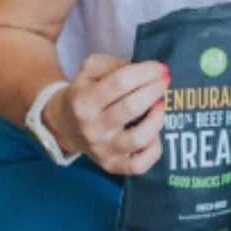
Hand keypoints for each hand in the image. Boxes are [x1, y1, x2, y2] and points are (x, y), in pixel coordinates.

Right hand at [45, 53, 168, 174]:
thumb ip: (113, 64)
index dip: (146, 72)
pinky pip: (140, 164)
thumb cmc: (84, 93)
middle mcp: (92, 128)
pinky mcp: (112, 166)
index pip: (121, 82)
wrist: (65, 125)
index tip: (160, 68)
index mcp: (84, 101)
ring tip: (160, 105)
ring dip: (157, 118)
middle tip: (165, 81)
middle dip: (155, 89)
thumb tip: (142, 70)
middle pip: (132, 107)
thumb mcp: (89, 71)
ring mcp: (103, 150)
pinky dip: (154, 148)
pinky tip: (154, 132)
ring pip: (139, 138)